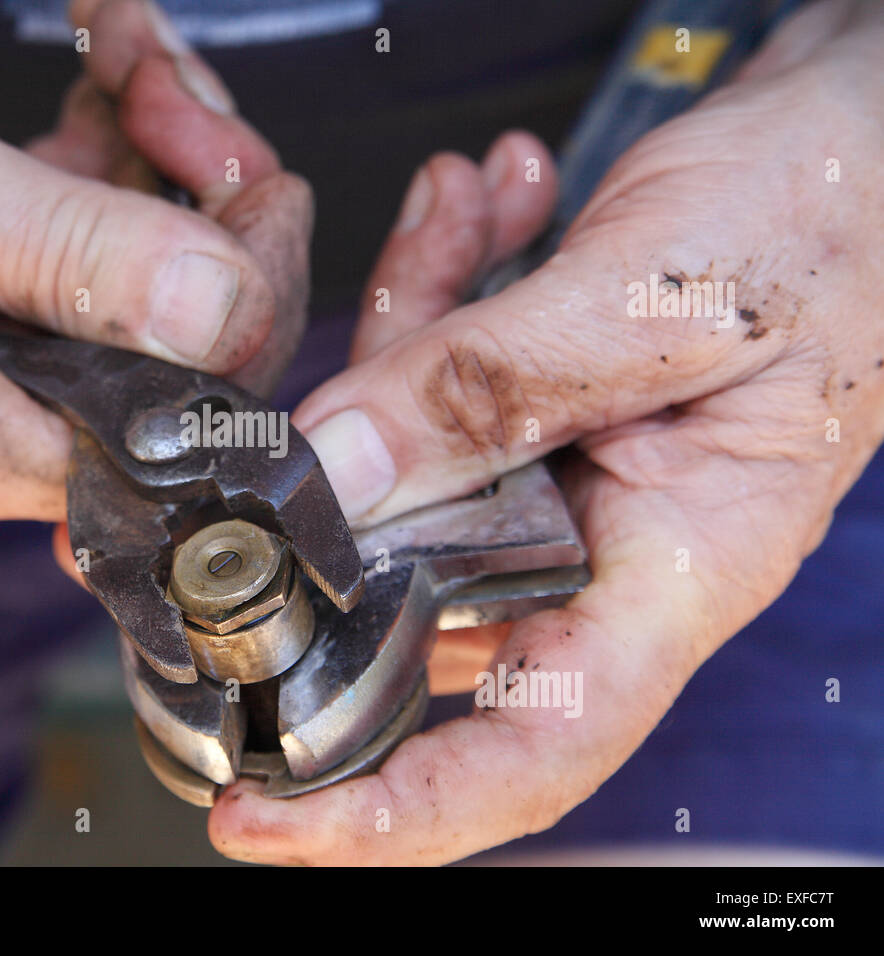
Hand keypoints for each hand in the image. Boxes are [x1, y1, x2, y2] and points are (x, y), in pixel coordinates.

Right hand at [0, 0, 307, 534]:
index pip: (147, 437)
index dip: (232, 324)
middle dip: (200, 215)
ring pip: (131, 292)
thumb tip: (221, 313)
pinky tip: (109, 74)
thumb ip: (72, 258)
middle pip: (154, 360)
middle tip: (183, 98)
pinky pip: (81, 250)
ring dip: (159, 163)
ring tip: (137, 60)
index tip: (259, 198)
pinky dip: (108, 158)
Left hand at [209, 0, 883, 864]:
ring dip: (407, 328)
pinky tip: (479, 203)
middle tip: (299, 388)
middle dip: (343, 482)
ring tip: (465, 214)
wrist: (866, 131)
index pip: (529, 751)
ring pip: (407, 459)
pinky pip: (435, 379)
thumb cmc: (833, 213)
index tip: (256, 818)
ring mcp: (568, 475)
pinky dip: (435, 288)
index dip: (390, 810)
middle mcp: (610, 543)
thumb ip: (494, 386)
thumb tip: (333, 473)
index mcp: (675, 567)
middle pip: (418, 578)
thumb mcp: (662, 297)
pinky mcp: (539, 406)